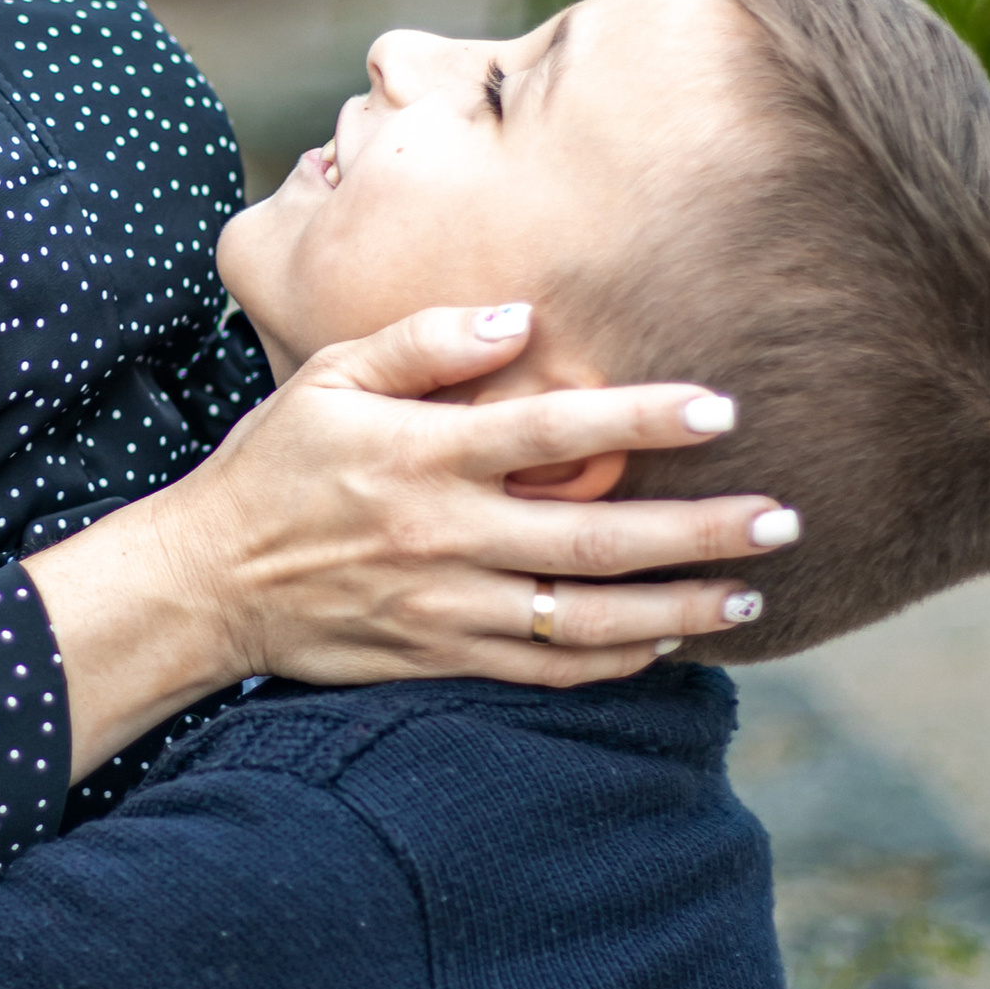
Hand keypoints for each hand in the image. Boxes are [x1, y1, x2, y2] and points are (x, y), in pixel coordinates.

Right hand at [23, 305, 792, 777]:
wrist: (207, 583)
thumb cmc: (275, 465)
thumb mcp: (328, 377)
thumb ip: (424, 344)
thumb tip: (520, 318)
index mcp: (419, 455)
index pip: (548, 432)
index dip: (638, 418)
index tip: (719, 408)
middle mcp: (442, 536)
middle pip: (593, 539)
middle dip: (697, 532)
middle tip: (782, 520)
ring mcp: (444, 608)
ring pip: (582, 620)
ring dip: (674, 611)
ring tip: (746, 594)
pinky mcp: (439, 659)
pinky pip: (542, 671)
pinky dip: (611, 663)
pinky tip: (667, 643)